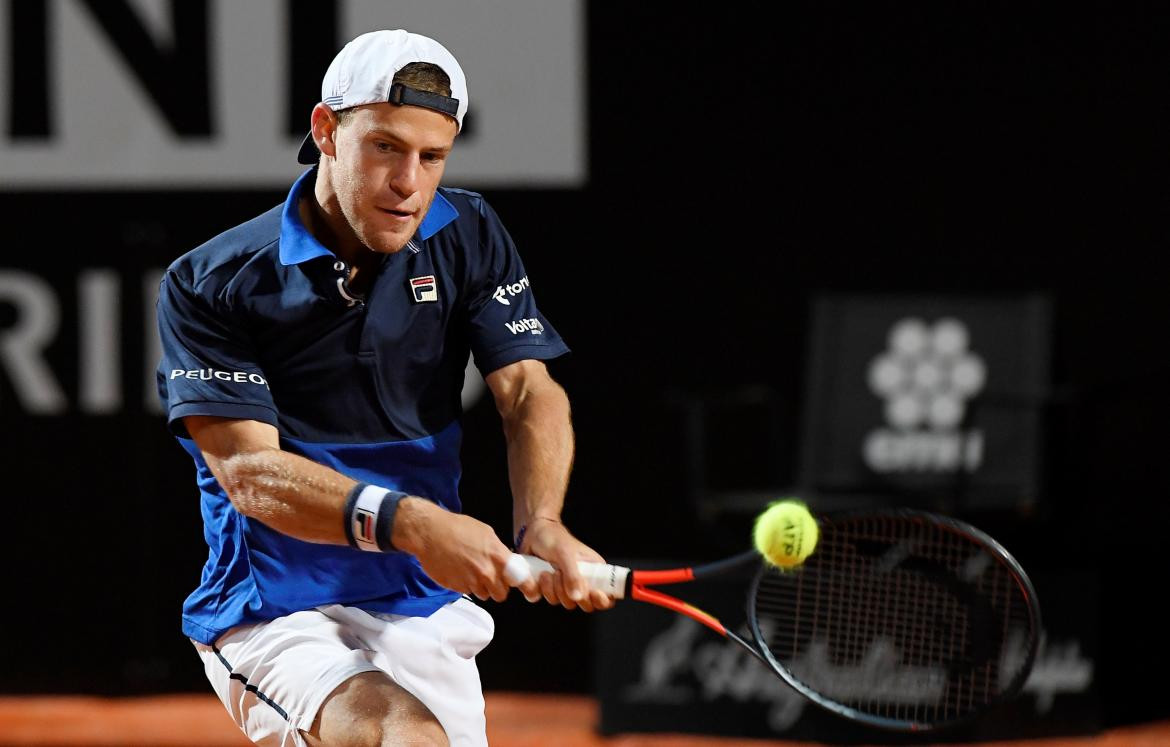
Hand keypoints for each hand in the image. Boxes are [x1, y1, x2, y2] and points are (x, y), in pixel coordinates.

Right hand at [393, 498, 539, 602]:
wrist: (429, 533)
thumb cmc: (457, 528)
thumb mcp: (486, 532)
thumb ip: (499, 551)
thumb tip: (507, 562)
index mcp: (497, 557)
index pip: (520, 580)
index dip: (526, 586)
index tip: (529, 590)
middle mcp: (486, 573)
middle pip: (501, 593)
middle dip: (498, 587)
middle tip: (491, 576)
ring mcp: (471, 582)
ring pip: (484, 594)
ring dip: (482, 587)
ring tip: (472, 571)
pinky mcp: (457, 588)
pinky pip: (468, 591)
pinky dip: (466, 585)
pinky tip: (460, 571)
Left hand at [518, 518, 615, 612]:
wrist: (532, 533)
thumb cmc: (554, 538)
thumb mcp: (565, 554)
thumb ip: (573, 575)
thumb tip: (578, 597)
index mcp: (595, 571)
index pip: (608, 595)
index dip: (603, 600)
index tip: (594, 594)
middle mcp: (582, 582)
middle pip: (587, 605)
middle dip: (572, 594)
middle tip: (560, 575)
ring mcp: (566, 587)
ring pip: (565, 603)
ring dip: (553, 589)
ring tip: (547, 571)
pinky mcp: (550, 589)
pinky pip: (547, 599)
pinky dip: (540, 589)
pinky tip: (539, 575)